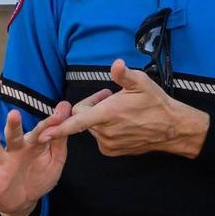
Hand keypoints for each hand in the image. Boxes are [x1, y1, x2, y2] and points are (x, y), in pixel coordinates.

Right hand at [0, 91, 109, 215]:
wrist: (22, 202)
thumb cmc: (39, 177)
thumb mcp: (55, 161)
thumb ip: (60, 141)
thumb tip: (68, 115)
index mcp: (32, 144)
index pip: (41, 131)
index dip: (50, 122)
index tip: (61, 112)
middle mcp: (15, 150)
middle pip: (13, 135)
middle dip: (13, 125)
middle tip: (14, 114)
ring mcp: (3, 164)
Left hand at [40, 59, 208, 157]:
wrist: (172, 129)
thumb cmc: (156, 103)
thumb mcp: (141, 82)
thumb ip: (124, 74)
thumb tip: (116, 64)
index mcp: (108, 114)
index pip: (76, 122)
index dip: (58, 128)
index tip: (41, 134)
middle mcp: (105, 132)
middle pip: (83, 118)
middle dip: (91, 107)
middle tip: (109, 97)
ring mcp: (109, 144)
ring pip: (92, 128)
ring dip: (99, 119)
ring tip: (119, 110)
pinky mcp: (113, 151)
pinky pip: (100, 138)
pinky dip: (105, 130)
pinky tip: (121, 123)